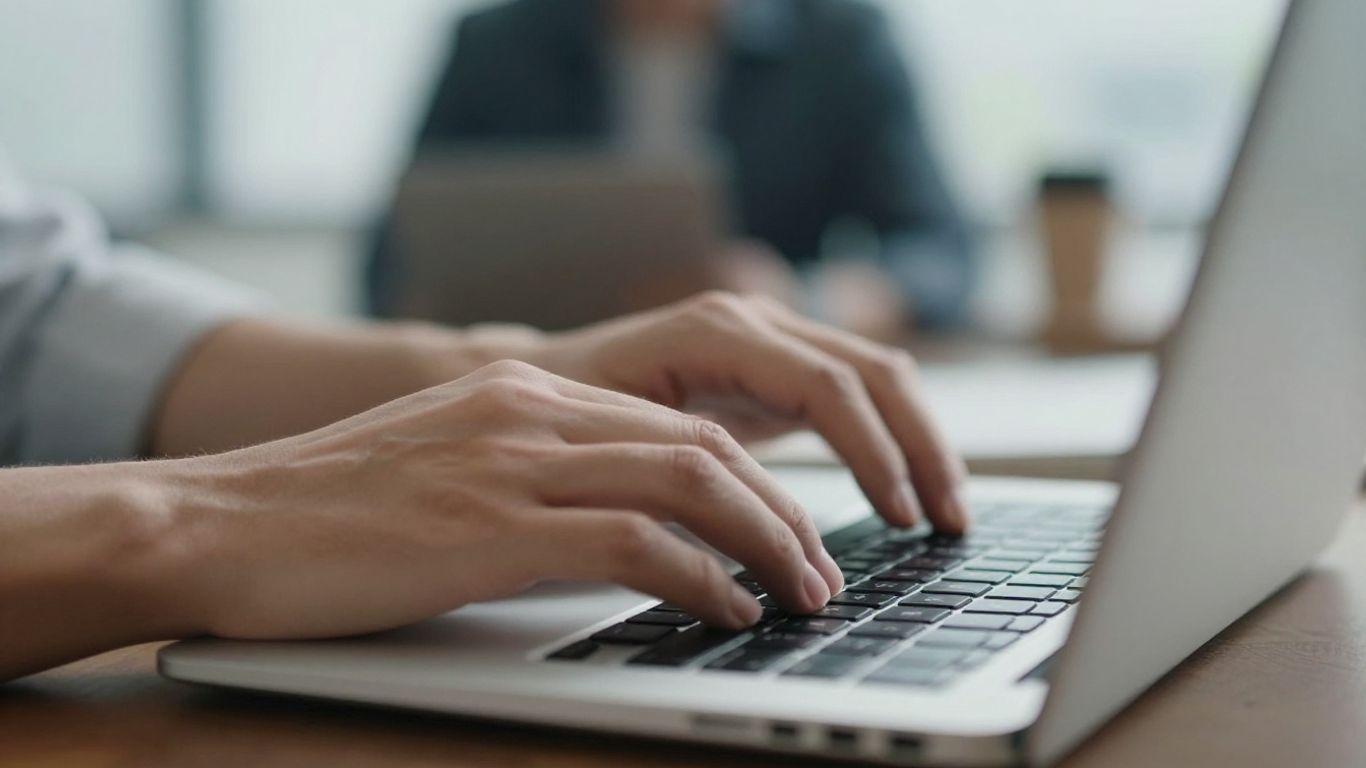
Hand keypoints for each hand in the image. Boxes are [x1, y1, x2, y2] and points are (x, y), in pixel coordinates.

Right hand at [169, 360, 842, 640]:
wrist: (214, 521)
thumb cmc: (324, 514)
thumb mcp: (445, 469)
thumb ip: (530, 474)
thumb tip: (617, 529)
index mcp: (522, 389)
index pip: (672, 424)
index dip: (749, 476)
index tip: (786, 527)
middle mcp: (529, 409)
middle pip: (701, 443)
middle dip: (780, 508)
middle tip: (818, 569)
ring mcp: (511, 461)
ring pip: (689, 479)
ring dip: (765, 540)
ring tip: (801, 593)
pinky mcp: (490, 526)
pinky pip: (634, 542)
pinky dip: (701, 576)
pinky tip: (729, 610)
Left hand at [530, 292, 968, 532]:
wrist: (538, 378)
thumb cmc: (563, 409)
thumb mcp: (615, 436)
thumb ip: (683, 463)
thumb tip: (746, 525)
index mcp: (719, 330)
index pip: (829, 386)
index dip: (874, 453)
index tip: (900, 518)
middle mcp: (755, 322)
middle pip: (874, 372)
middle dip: (921, 447)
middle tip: (950, 522)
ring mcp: (771, 339)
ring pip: (877, 378)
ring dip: (920, 444)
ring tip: (947, 515)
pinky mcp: (777, 368)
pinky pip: (857, 395)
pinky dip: (891, 441)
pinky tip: (907, 493)